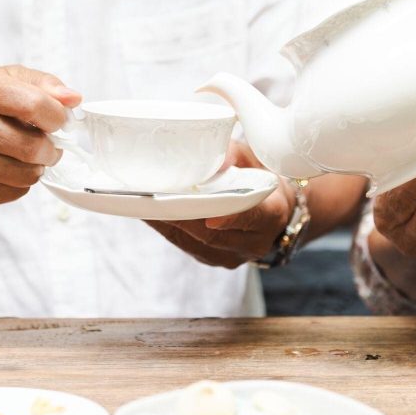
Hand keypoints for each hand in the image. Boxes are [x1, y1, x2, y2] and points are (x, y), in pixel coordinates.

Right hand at [0, 65, 80, 208]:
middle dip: (51, 149)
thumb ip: (44, 84)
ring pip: (26, 174)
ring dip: (37, 168)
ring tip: (27, 157)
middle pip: (32, 146)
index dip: (58, 117)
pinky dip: (20, 184)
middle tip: (49, 146)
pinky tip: (8, 169)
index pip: (35, 105)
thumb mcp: (6, 80)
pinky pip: (14, 192)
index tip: (61, 121)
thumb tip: (73, 99)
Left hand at [146, 142, 296, 268]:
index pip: (251, 217)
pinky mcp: (212, 259)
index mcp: (272, 215)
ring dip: (167, 222)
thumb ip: (233, 155)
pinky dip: (167, 227)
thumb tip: (214, 160)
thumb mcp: (253, 159)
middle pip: (212, 233)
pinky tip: (150, 211)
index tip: (210, 216)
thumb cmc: (260, 178)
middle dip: (181, 215)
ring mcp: (231, 255)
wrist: (273, 211)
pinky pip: (185, 245)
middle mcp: (253, 242)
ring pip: (194, 241)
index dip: (230, 218)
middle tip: (153, 197)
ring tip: (142, 202)